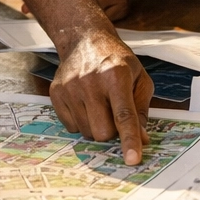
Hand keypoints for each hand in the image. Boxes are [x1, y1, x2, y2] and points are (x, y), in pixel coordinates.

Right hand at [51, 28, 153, 164]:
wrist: (85, 40)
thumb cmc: (117, 61)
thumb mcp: (139, 78)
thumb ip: (141, 110)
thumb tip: (143, 139)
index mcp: (116, 75)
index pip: (124, 115)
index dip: (129, 139)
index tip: (132, 159)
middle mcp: (91, 82)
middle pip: (102, 131)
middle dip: (112, 133)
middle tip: (114, 115)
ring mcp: (70, 88)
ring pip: (87, 132)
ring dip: (96, 127)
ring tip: (99, 104)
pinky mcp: (56, 93)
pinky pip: (71, 127)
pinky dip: (82, 122)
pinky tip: (85, 103)